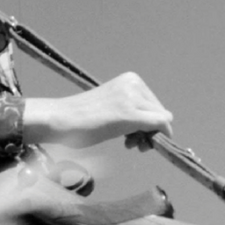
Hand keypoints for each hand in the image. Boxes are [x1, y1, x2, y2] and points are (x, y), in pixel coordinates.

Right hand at [22, 71, 173, 150]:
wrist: (61, 119)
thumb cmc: (84, 118)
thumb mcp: (114, 107)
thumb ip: (134, 111)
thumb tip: (162, 126)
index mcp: (130, 79)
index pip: (155, 104)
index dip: (150, 124)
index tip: (135, 135)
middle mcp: (134, 84)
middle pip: (160, 112)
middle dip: (151, 131)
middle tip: (132, 143)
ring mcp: (132, 98)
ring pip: (162, 120)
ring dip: (150, 137)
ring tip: (130, 144)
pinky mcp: (130, 114)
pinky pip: (159, 124)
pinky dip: (157, 138)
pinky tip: (134, 145)